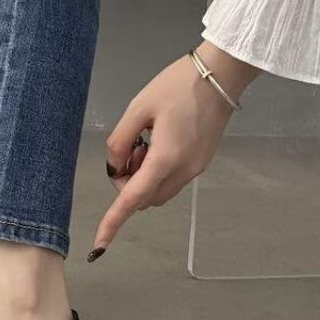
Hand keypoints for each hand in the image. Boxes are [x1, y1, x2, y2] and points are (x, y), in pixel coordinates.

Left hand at [87, 40, 260, 261]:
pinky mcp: (202, 162)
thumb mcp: (138, 108)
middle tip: (130, 148)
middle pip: (144, 199)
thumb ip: (119, 142)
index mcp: (166, 159)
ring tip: (145, 141)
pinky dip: (156, 170)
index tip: (99, 245)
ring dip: (142, 177)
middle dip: (127, 183)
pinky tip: (158, 141)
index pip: (132, 199)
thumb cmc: (176, 86)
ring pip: (157, 191)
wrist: (221, 74)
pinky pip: (171, 179)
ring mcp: (196, 169)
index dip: (113, 222)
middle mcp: (184, 171)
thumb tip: (114, 167)